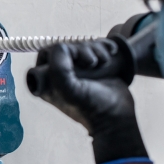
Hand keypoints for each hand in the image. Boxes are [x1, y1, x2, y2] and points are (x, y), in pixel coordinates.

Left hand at [34, 40, 148, 163]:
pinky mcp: (96, 67)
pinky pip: (97, 46)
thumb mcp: (68, 89)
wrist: (116, 117)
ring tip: (103, 62)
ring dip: (95, 48)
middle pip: (67, 46)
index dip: (59, 51)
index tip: (72, 61)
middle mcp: (62, 75)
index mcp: (48, 81)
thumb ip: (58, 68)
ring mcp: (80, 70)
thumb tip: (62, 47)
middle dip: (81, 49)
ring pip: (83, 45)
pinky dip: (104, 46)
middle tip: (92, 63)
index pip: (46, 53)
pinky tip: (110, 53)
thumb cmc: (90, 107)